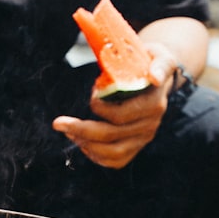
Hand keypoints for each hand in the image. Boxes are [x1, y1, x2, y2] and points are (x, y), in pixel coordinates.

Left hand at [52, 42, 180, 168]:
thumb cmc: (150, 64)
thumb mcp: (160, 56)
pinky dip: (95, 155)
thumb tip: (155, 77)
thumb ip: (161, 65)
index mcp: (154, 105)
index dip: (100, 108)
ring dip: (85, 143)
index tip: (91, 94)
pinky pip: (116, 161)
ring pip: (112, 153)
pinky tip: (81, 142)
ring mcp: (143, 139)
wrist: (158, 79)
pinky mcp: (136, 147)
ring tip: (67, 130)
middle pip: (111, 136)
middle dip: (80, 129)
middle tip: (58, 122)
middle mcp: (150, 125)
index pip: (121, 116)